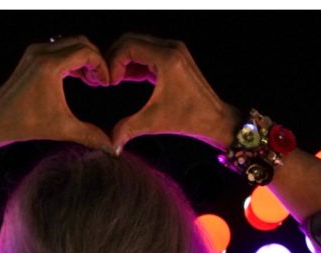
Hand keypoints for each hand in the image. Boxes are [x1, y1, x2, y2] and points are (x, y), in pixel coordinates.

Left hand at [0, 36, 114, 151]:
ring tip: (90, 80)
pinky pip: (58, 49)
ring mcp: (35, 52)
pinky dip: (71, 59)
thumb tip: (112, 148)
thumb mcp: (62, 129)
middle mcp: (42, 53)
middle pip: (80, 42)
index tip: (106, 83)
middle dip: (95, 59)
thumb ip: (90, 136)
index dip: (102, 66)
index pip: (87, 52)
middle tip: (100, 81)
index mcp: (50, 66)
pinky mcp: (31, 56)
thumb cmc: (25, 124)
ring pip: (69, 43)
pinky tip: (78, 78)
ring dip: (83, 58)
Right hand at [106, 33, 239, 152]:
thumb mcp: (154, 122)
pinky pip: (147, 54)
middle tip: (106, 80)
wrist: (214, 118)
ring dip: (123, 61)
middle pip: (131, 41)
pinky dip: (133, 64)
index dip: (113, 62)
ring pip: (138, 46)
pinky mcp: (173, 58)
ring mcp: (173, 51)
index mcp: (167, 58)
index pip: (128, 46)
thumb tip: (110, 144)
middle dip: (114, 58)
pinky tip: (124, 80)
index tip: (109, 83)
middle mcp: (171, 49)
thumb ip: (128, 129)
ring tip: (113, 81)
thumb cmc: (190, 118)